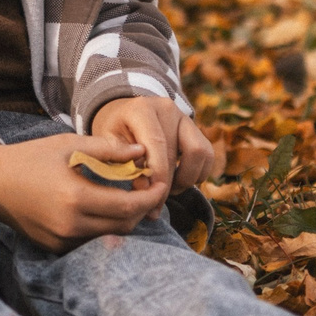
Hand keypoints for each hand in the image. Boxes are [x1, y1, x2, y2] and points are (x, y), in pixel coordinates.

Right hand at [0, 131, 165, 252]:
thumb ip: (107, 149)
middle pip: (124, 225)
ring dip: (123, 219)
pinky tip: (103, 208)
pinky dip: (103, 227)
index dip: (150, 196)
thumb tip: (141, 152)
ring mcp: (62, 240)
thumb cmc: (31, 157)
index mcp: (75, 198)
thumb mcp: (69, 145)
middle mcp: (70, 225)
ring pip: (110, 236)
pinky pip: (91, 241)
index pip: (128, 206)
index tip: (160, 184)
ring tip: (127, 197)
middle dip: (140, 208)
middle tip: (146, 189)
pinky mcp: (55, 247)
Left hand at [91, 96, 225, 193]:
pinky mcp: (196, 129)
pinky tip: (178, 181)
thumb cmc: (115, 132)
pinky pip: (207, 155)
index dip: (157, 172)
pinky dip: (196, 174)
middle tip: (153, 206)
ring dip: (185, 179)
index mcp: (142, 109)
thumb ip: (124, 164)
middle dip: (166, 185)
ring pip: (199, 153)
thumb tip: (144, 188)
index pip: (156, 142)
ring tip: (166, 190)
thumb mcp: (108, 144)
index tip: (149, 195)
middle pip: (176, 153)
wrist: (125, 114)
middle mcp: (167, 109)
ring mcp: (184, 118)